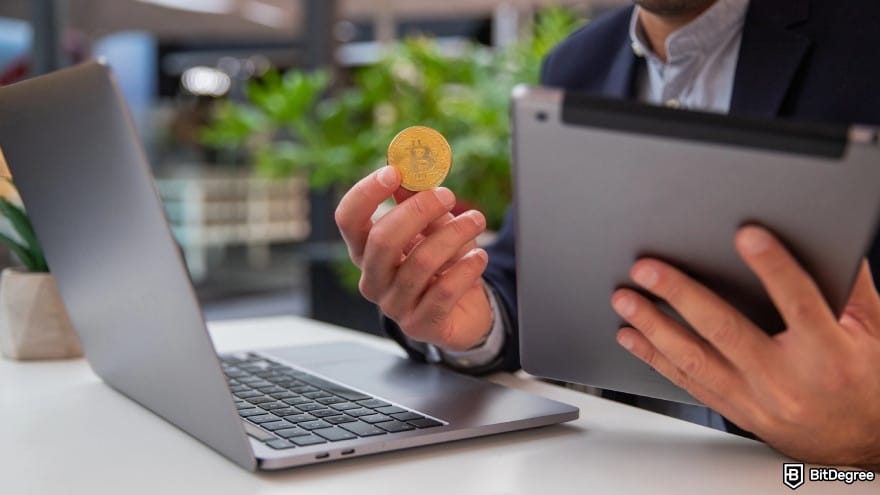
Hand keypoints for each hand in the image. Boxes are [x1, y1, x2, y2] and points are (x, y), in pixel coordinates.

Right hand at [335, 166, 492, 350]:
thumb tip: (410, 167)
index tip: (394, 170)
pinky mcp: (420, 325)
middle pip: (382, 239)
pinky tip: (478, 257)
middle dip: (418, 210)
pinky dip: (465, 269)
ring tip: (476, 221)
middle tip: (447, 195)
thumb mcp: (431, 225)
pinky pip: (443, 292)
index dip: (367, 193)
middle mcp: (373, 279)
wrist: (464, 309)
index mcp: (366, 250)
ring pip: (420, 263)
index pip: (349, 219)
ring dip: (453, 235)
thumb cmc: (442, 261)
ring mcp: (394, 306)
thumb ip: (419, 199)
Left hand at [611, 225, 879, 469]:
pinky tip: (633, 336)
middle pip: (725, 331)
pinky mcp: (737, 411)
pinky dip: (656, 358)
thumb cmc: (867, 385)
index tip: (746, 235)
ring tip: (626, 300)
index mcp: (828, 355)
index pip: (798, 302)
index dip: (772, 267)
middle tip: (648, 269)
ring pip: (695, 360)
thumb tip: (834, 242)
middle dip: (681, 296)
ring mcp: (756, 400)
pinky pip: (688, 383)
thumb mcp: (873, 333)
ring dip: (653, 327)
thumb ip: (850, 288)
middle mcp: (787, 380)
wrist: (864, 444)